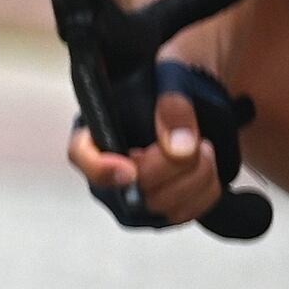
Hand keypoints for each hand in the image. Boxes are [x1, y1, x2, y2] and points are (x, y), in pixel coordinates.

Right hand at [69, 62, 244, 226]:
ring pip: (162, 206)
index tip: (130, 171)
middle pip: (133, 188)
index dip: (100, 168)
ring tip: (204, 148)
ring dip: (197, 177)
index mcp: (95, 129)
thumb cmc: (175, 82)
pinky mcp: (160, 211)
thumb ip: (174, 103)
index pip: (81, 155)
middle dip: (175, 166)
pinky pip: (185, 214)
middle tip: (199, 141)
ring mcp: (131, 196)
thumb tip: (179, 147)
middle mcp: (105, 170)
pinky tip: (208, 168)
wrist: (198, 96)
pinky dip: (207, 192)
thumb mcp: (176, 74)